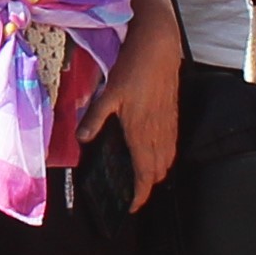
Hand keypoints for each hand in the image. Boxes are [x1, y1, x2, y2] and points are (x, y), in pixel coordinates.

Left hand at [101, 20, 185, 210]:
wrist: (159, 48)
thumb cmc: (134, 69)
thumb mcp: (109, 93)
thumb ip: (95, 118)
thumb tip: (82, 139)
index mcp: (142, 133)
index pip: (145, 175)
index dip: (139, 195)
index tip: (131, 206)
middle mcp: (159, 133)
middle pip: (159, 172)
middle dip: (148, 186)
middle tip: (133, 191)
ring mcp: (169, 124)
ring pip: (168, 159)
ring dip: (157, 172)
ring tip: (142, 175)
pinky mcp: (173, 114)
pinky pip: (172, 145)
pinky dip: (165, 156)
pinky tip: (154, 149)